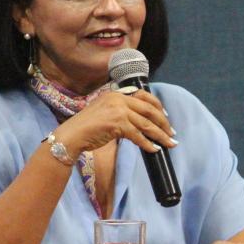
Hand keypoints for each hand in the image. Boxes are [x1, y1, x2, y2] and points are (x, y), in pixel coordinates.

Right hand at [56, 88, 175, 154]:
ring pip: (146, 124)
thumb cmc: (87, 127)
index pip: (144, 96)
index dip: (157, 106)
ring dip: (160, 135)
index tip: (165, 116)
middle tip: (171, 132)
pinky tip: (154, 149)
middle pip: (149, 110)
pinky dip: (147, 144)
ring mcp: (118, 111)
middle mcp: (119, 99)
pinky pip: (138, 136)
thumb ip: (120, 111)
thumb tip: (140, 121)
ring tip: (169, 143)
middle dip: (163, 122)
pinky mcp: (117, 124)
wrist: (72, 135)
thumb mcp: (104, 111)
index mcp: (116, 94)